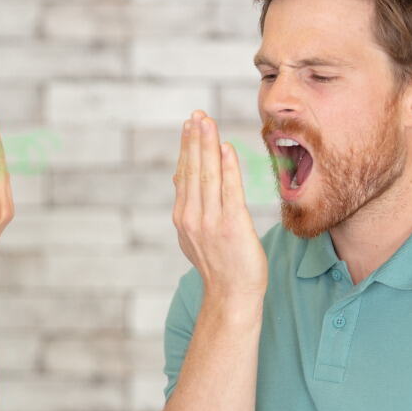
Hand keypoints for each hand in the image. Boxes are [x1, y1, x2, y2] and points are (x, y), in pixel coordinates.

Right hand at [172, 110, 267, 299]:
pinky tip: (226, 148)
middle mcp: (192, 217)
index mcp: (183, 217)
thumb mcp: (194, 235)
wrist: (232, 296)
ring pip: (207, 175)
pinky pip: (229, 190)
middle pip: (193, 169)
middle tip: (197, 114)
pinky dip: (227, 167)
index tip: (190, 124)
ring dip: (207, 145)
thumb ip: (188, 205)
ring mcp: (210, 221)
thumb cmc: (220, 265)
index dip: (187, 147)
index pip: (184, 174)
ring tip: (207, 122)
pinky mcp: (232, 225)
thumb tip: (179, 176)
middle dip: (195, 139)